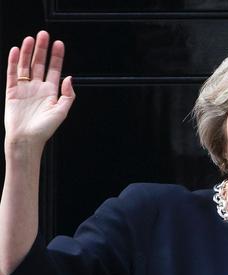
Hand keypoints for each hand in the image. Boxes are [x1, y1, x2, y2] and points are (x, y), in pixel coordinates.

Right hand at [4, 31, 74, 147]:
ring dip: (28, 52)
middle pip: (39, 63)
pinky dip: (14, 62)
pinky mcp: (12, 91)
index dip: (57, 56)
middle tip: (44, 34)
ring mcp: (24, 88)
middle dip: (42, 49)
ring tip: (31, 38)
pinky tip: (16, 50)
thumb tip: (69, 77)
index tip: (59, 43)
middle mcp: (38, 88)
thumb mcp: (62, 111)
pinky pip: (12, 73)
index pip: (54, 69)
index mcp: (51, 92)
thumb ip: (68, 94)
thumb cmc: (44, 129)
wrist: (26, 139)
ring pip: (25, 65)